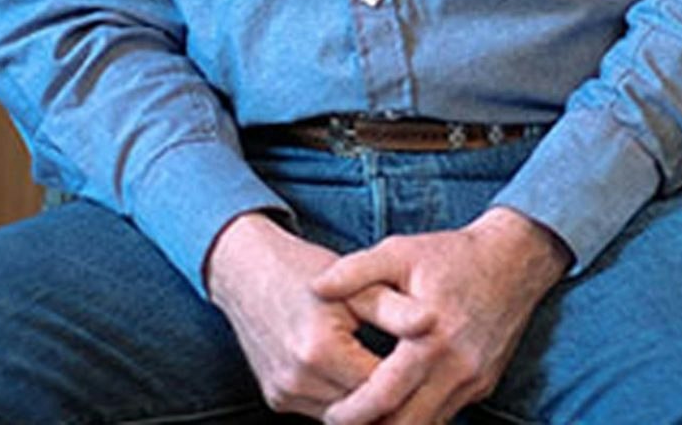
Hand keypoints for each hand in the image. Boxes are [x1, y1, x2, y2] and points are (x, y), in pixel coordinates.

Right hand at [204, 211, 435, 417]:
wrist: (245, 272)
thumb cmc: (305, 271)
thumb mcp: (356, 282)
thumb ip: (394, 308)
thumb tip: (433, 321)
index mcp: (319, 350)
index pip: (382, 386)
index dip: (412, 381)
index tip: (436, 368)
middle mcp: (296, 379)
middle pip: (363, 410)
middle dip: (394, 399)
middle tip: (425, 383)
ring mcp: (283, 393)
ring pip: (344, 418)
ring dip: (370, 406)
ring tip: (399, 382)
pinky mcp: (276, 398)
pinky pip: (323, 411)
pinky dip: (347, 402)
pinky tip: (367, 381)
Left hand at [310, 206, 573, 424]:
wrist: (518, 257)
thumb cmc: (455, 255)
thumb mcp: (400, 252)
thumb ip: (355, 271)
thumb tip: (315, 287)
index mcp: (430, 340)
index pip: (383, 398)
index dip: (351, 414)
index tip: (329, 414)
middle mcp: (456, 368)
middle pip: (406, 424)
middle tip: (344, 420)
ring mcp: (474, 379)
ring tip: (369, 416)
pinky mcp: (485, 383)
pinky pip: (448, 413)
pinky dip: (421, 415)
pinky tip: (401, 405)